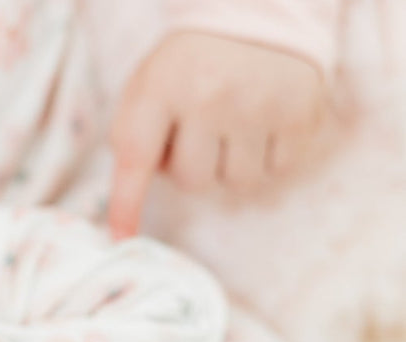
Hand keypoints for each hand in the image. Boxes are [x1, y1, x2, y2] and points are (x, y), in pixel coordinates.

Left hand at [109, 30, 327, 237]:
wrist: (261, 6)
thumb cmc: (192, 62)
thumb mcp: (149, 85)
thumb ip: (133, 138)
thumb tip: (128, 206)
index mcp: (160, 87)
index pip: (135, 158)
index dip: (127, 204)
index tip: (120, 238)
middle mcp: (208, 95)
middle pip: (193, 181)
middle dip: (193, 167)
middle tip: (200, 131)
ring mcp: (257, 103)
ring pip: (235, 183)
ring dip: (231, 166)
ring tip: (233, 126)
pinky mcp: (299, 110)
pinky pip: (275, 170)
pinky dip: (268, 157)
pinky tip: (263, 123)